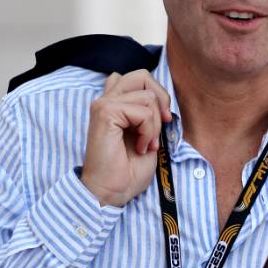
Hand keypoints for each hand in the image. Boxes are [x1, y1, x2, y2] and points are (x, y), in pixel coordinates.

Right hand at [79, 70, 171, 206]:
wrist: (112, 191)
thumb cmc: (128, 169)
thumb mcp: (146, 134)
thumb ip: (148, 112)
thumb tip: (157, 97)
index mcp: (114, 103)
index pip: (140, 78)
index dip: (158, 95)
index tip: (163, 120)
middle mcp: (106, 99)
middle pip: (143, 76)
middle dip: (161, 100)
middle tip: (163, 124)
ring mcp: (104, 104)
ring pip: (147, 96)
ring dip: (155, 125)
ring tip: (146, 144)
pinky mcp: (105, 113)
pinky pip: (143, 112)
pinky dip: (149, 132)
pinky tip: (140, 147)